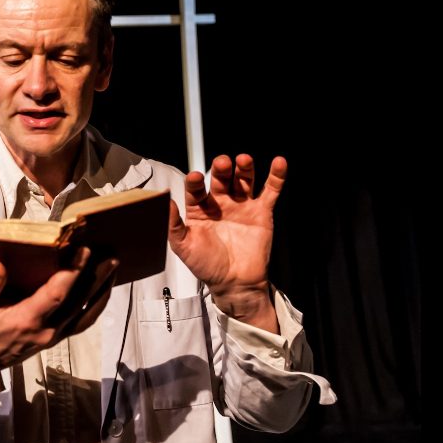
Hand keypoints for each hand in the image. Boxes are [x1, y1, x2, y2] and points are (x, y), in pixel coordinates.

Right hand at [0, 248, 116, 402]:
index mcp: (26, 320)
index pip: (57, 294)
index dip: (73, 272)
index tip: (84, 251)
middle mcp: (46, 330)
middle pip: (79, 302)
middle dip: (96, 278)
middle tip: (110, 256)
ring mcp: (54, 336)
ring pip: (87, 313)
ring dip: (102, 291)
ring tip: (112, 268)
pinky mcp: (57, 338)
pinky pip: (83, 322)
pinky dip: (96, 305)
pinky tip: (102, 290)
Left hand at [168, 154, 282, 331]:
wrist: (234, 283)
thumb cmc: (207, 266)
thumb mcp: (183, 246)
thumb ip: (173, 225)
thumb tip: (164, 203)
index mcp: (199, 210)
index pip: (196, 189)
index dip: (195, 182)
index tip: (195, 177)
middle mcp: (220, 204)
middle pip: (221, 179)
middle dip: (221, 169)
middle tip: (222, 162)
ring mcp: (241, 206)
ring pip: (243, 180)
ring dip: (244, 168)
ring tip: (244, 160)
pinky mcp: (261, 212)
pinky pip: (270, 191)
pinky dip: (276, 176)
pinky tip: (279, 163)